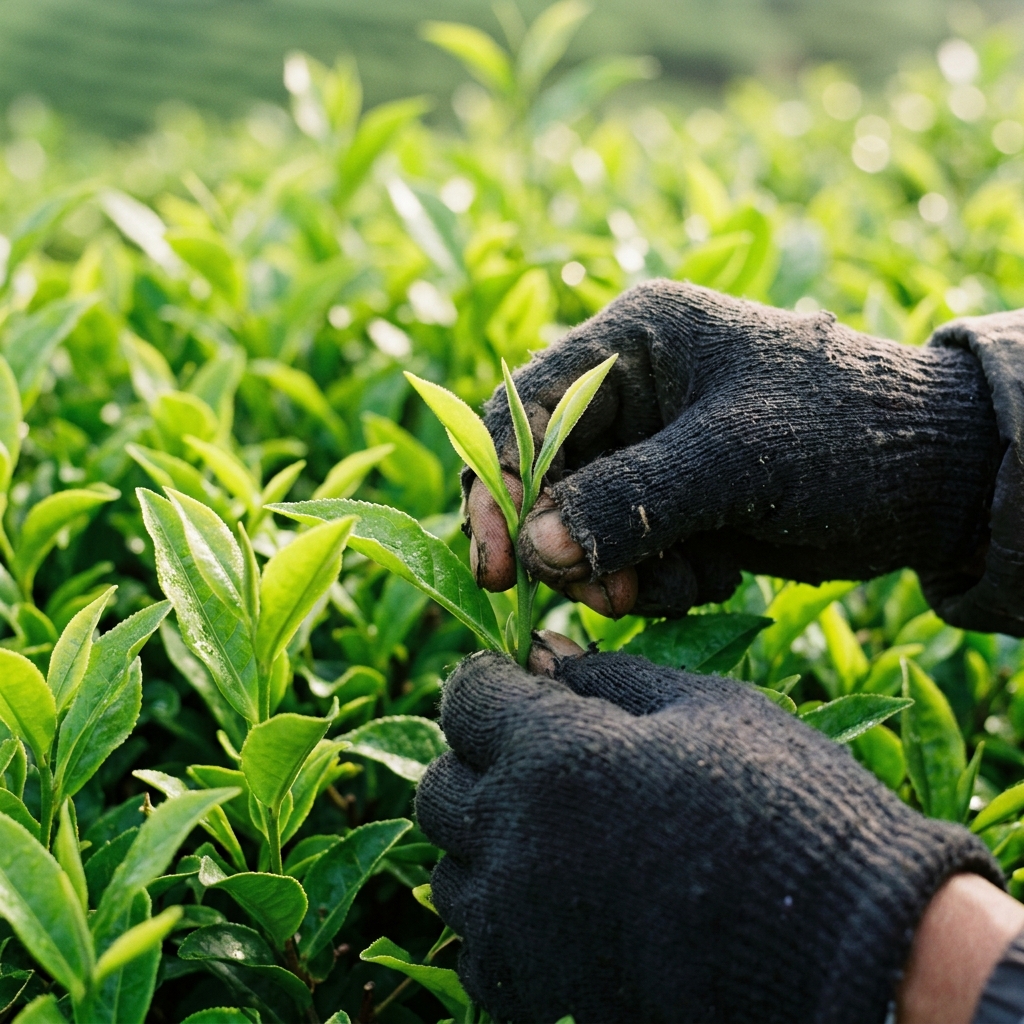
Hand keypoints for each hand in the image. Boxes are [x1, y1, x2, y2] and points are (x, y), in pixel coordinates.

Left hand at [416, 646, 1001, 1023]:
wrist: (846, 945)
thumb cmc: (783, 803)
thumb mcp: (704, 708)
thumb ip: (608, 678)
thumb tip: (544, 654)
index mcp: (554, 751)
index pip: (469, 698)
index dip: (489, 680)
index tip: (515, 680)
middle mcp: (516, 835)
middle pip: (438, 784)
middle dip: (473, 757)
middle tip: (530, 751)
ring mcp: (520, 920)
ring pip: (445, 868)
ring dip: (478, 838)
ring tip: (541, 826)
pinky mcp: (539, 987)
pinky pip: (473, 946)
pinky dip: (494, 917)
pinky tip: (547, 898)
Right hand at [466, 280, 1000, 618]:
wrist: (938, 479)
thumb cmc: (848, 432)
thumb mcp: (739, 456)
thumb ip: (633, 498)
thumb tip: (536, 546)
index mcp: (631, 343)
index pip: (523, 408)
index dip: (497, 482)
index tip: (501, 559)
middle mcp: (628, 396)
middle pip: (542, 477)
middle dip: (563, 541)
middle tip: (598, 595)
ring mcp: (650, 455)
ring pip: (580, 527)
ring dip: (613, 571)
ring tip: (669, 587)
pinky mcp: (673, 507)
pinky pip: (626, 555)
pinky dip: (655, 581)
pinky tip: (710, 578)